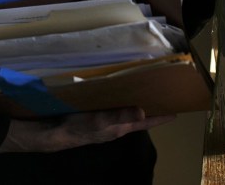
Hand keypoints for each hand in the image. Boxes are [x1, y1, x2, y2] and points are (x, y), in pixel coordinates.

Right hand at [0, 107, 175, 152]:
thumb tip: (142, 109)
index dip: (160, 117)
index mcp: (118, 127)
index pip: (145, 122)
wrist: (48, 134)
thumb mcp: (98, 121)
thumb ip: (119, 115)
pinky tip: (115, 90)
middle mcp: (114, 126)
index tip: (176, 111)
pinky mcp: (92, 117)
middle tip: (161, 95)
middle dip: (149, 107)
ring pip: (124, 112)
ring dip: (134, 102)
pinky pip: (111, 107)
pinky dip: (118, 99)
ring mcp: (102, 122)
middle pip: (137, 116)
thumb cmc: (75, 127)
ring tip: (144, 90)